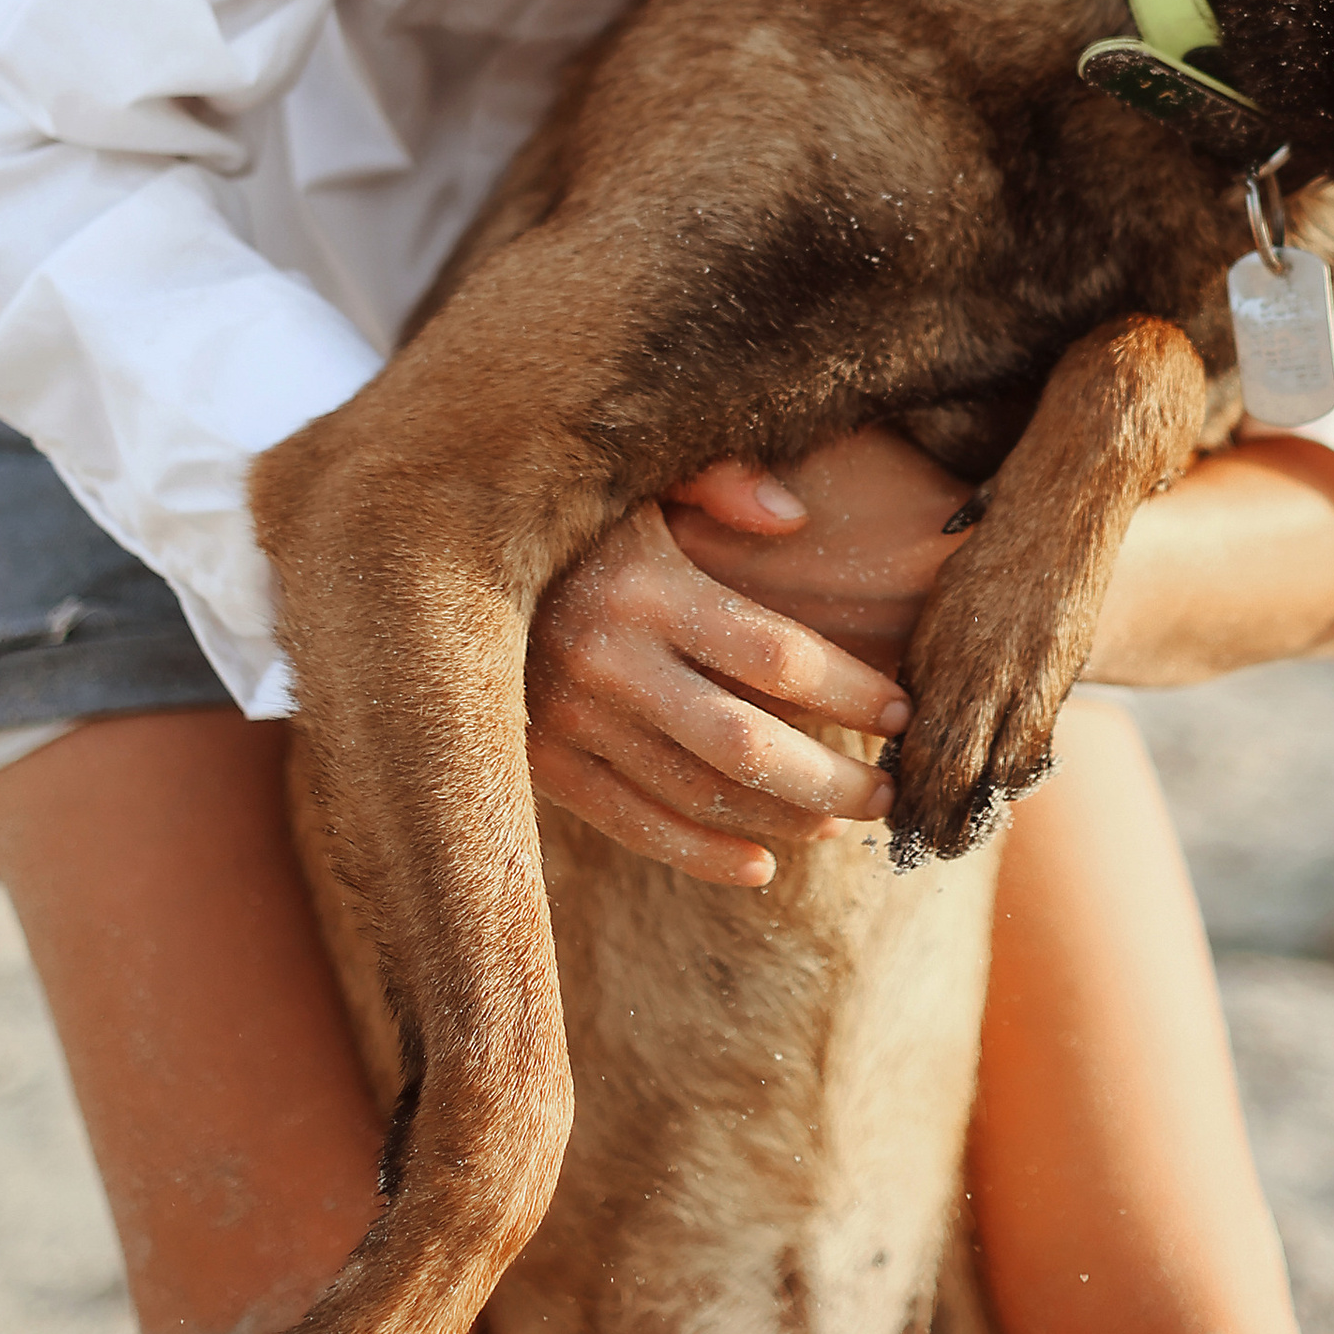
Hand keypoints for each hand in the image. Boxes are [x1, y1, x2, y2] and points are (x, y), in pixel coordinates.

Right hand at [526, 431, 971, 886]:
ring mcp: (566, 721)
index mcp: (644, 585)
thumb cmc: (565, 506)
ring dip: (781, 819)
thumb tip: (793, 517)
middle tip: (894, 792)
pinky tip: (762, 864)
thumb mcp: (633, 468)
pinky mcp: (536, 763)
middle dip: (833, 777)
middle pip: (747, 742)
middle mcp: (604, 660)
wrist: (427, 558)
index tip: (905, 710)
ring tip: (846, 821)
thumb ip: (717, 474)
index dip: (851, 690)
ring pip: (695, 794)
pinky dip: (698, 855)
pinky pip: (629, 826)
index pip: (776, 655)